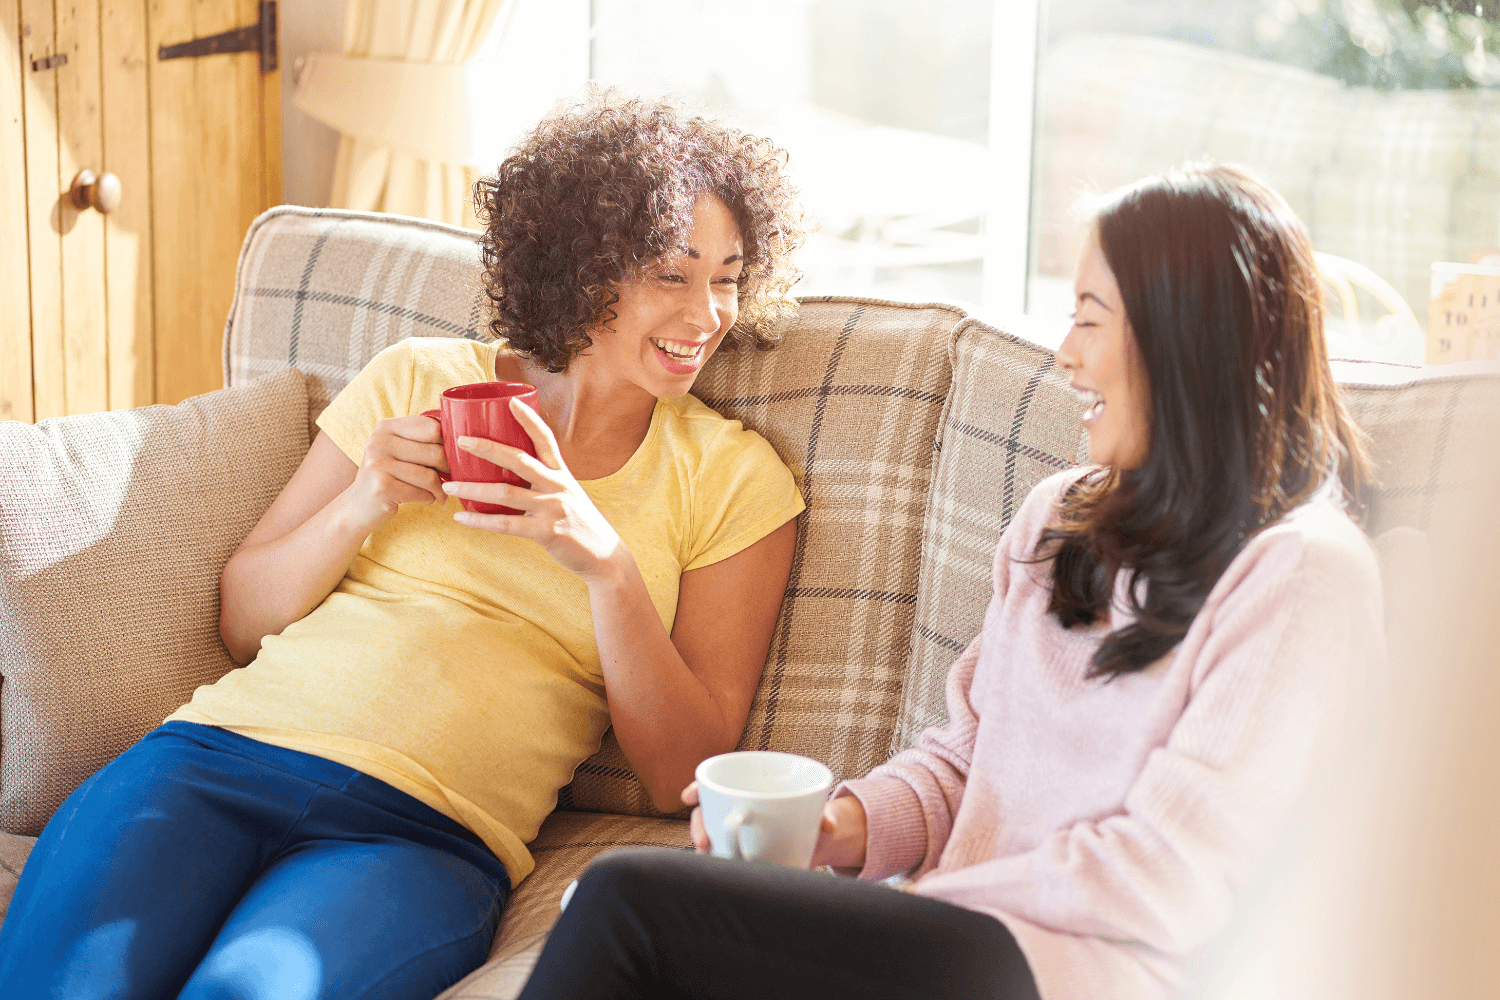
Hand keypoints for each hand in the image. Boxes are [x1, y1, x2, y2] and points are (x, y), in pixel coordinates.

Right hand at [342, 414, 449, 531]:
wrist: (358, 506)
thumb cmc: (389, 475)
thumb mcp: (399, 450)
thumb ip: (422, 439)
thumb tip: (462, 438)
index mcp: (386, 426)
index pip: (432, 427)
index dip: (448, 444)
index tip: (452, 457)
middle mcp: (379, 441)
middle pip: (434, 452)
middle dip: (448, 469)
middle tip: (450, 478)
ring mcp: (378, 464)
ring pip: (430, 476)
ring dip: (440, 489)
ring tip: (441, 493)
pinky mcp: (381, 487)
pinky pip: (421, 493)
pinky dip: (429, 499)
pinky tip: (427, 499)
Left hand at [441, 397, 625, 582]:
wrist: (605, 556)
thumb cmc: (581, 524)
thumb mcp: (568, 495)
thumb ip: (544, 483)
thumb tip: (510, 474)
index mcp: (562, 473)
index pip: (546, 439)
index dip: (529, 419)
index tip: (511, 402)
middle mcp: (558, 486)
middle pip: (518, 459)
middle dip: (487, 448)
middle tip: (461, 441)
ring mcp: (552, 508)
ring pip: (505, 492)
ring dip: (473, 488)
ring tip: (449, 485)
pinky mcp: (546, 532)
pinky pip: (506, 524)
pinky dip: (480, 521)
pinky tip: (461, 517)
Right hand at [680, 782, 868, 870]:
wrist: (812, 838)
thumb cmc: (808, 815)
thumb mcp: (815, 810)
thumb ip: (823, 813)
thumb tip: (829, 825)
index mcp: (747, 788)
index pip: (715, 783)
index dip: (698, 788)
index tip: (689, 796)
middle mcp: (733, 808)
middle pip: (705, 812)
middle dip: (698, 825)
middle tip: (704, 842)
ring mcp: (732, 832)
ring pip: (709, 836)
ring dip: (705, 848)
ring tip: (711, 861)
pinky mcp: (737, 853)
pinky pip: (720, 858)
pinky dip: (718, 866)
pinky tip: (721, 875)